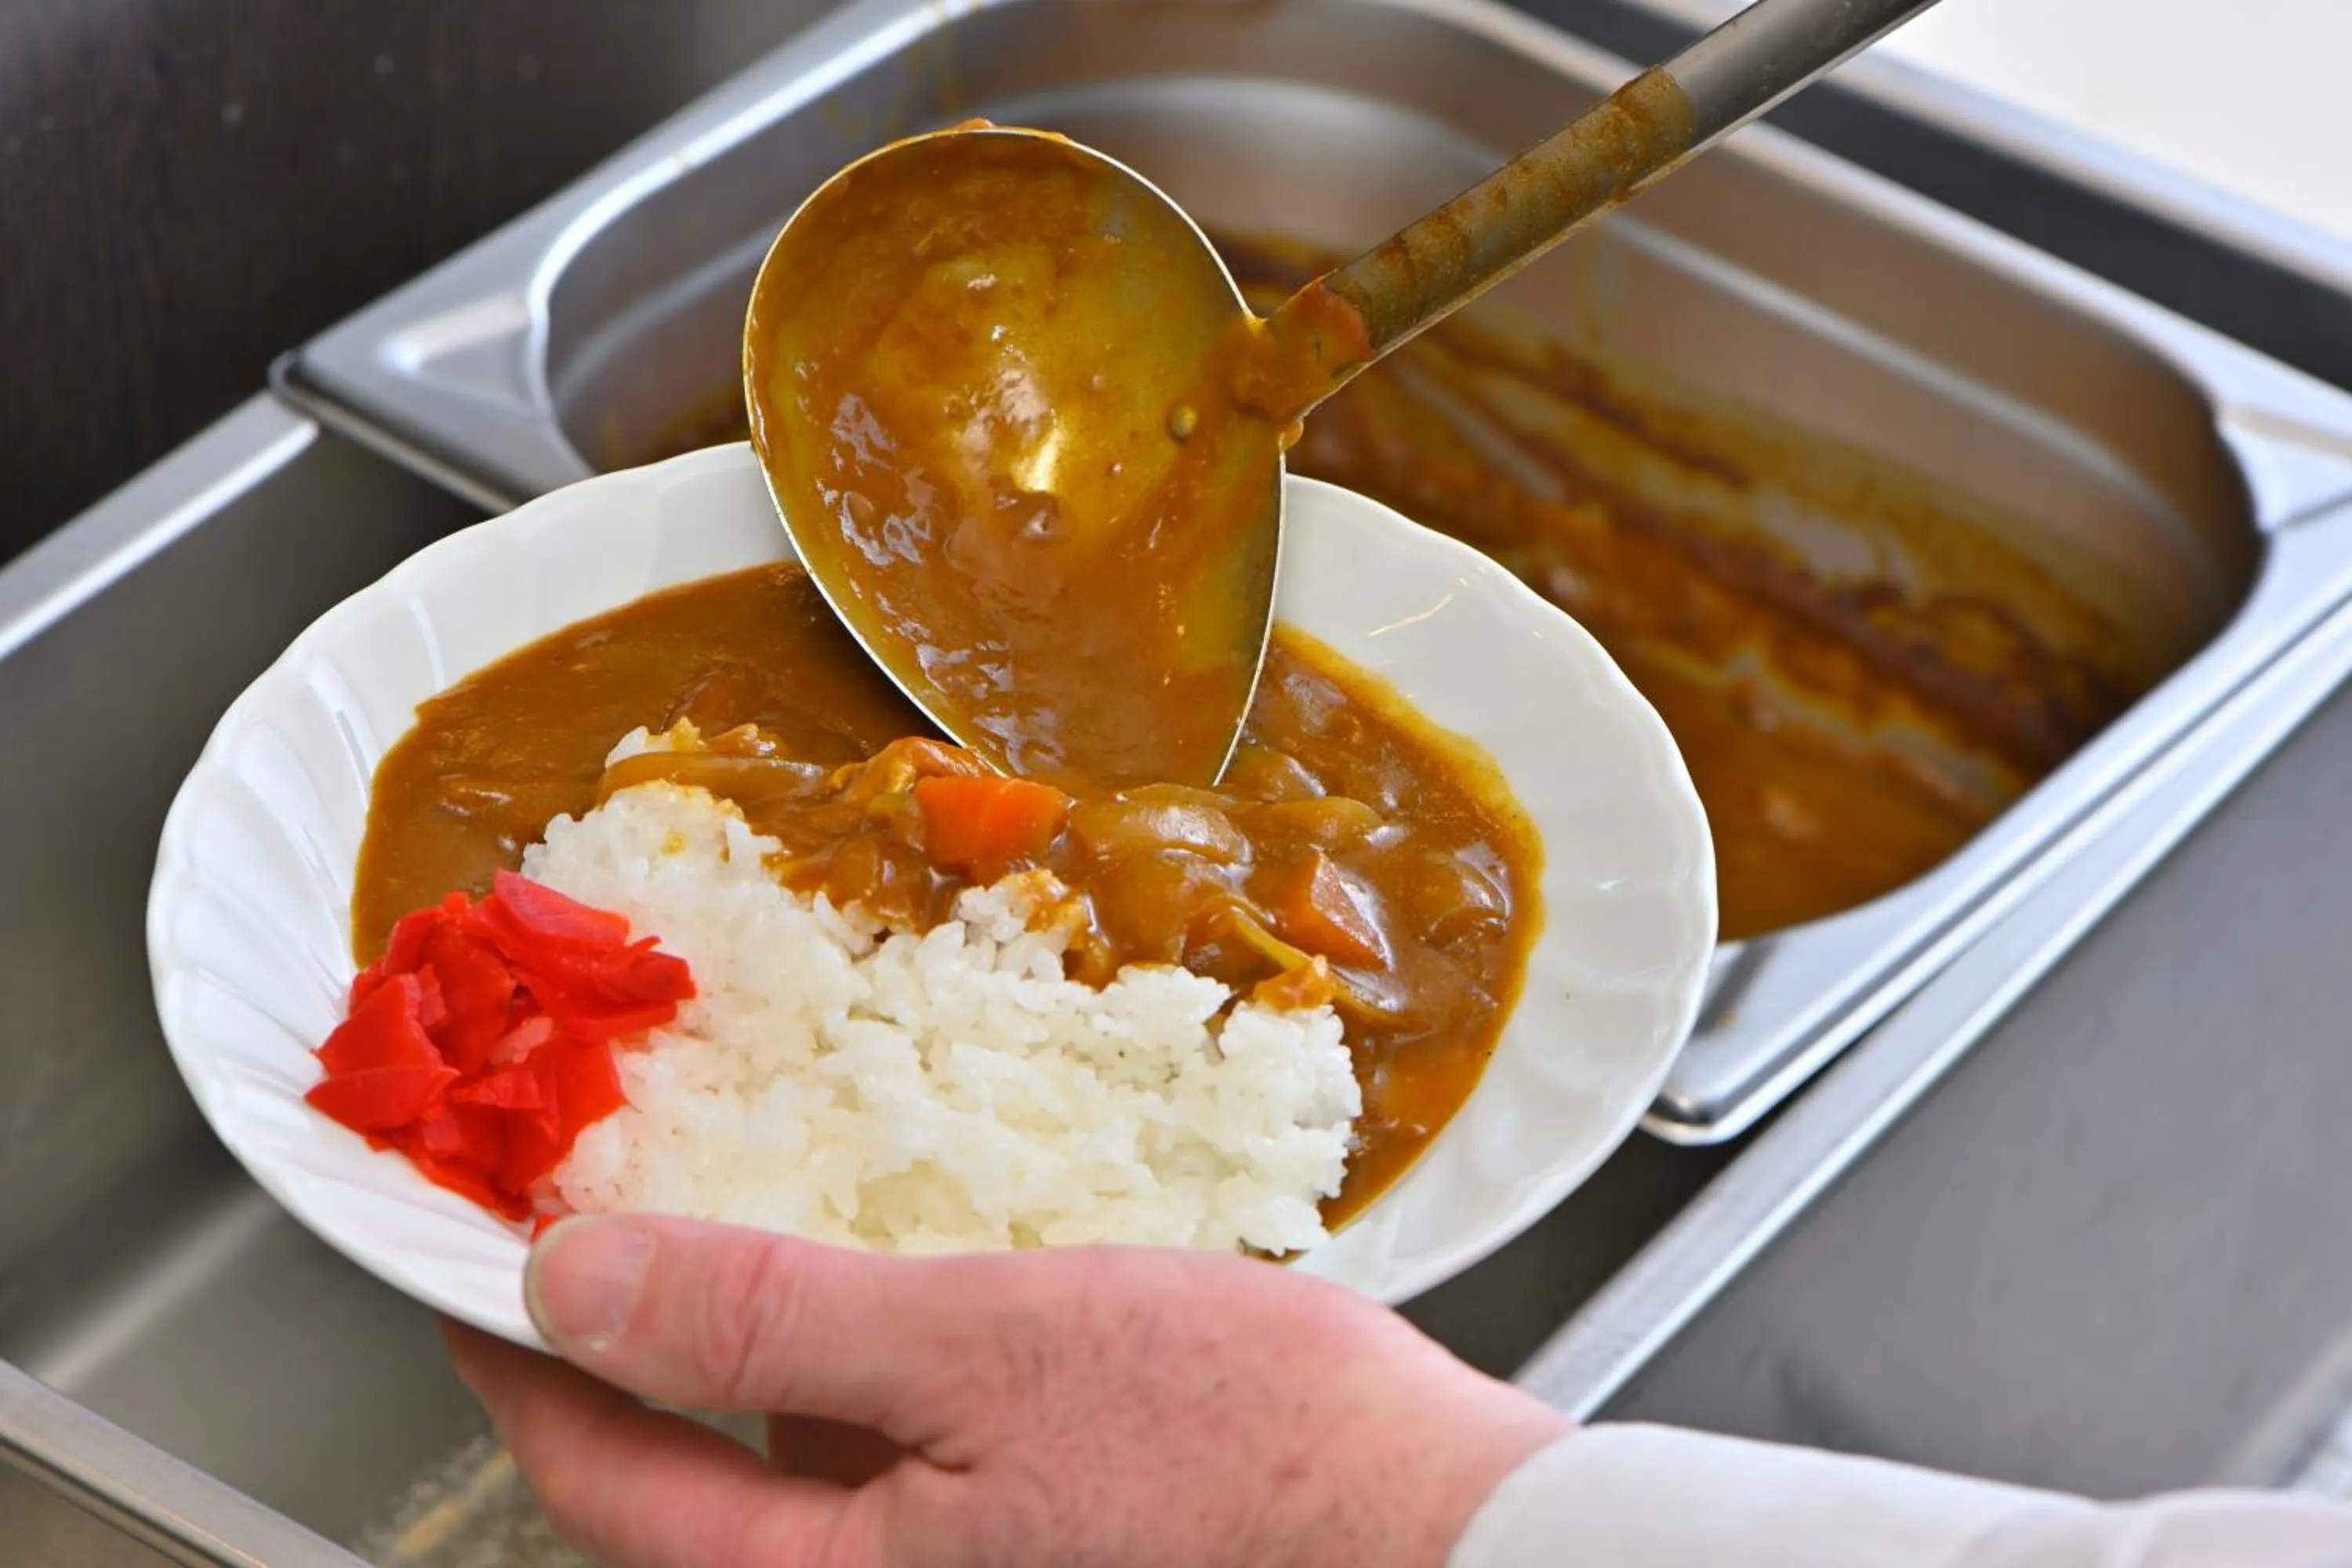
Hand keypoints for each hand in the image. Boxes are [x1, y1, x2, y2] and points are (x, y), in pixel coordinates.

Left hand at [445, 1214, 1571, 1566]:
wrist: (1442, 1533)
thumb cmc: (1242, 1451)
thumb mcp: (978, 1349)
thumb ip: (767, 1325)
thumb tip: (575, 1284)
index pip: (610, 1482)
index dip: (524, 1362)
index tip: (471, 1268)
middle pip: (689, 1495)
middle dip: (631, 1353)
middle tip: (585, 1225)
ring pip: (795, 1477)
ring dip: (744, 1358)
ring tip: (720, 1233)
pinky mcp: (1033, 1545)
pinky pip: (893, 1464)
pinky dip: (854, 1377)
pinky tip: (884, 1295)